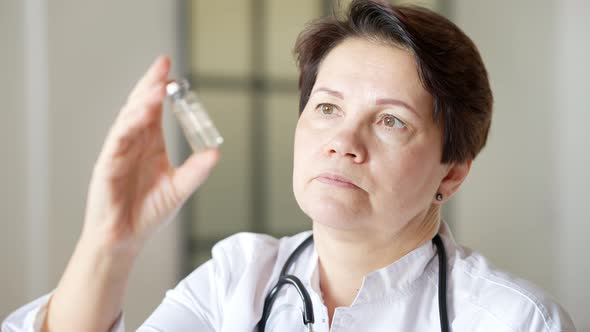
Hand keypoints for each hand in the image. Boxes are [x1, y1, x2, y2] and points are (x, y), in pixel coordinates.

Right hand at [81, 56, 219, 252]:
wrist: (126, 238)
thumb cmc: (147, 212)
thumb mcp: (179, 188)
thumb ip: (196, 169)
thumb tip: (216, 152)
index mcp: (149, 144)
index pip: (155, 110)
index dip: (164, 91)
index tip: (177, 74)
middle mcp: (133, 143)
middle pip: (141, 106)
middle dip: (151, 84)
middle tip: (164, 64)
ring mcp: (118, 152)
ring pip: (128, 118)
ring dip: (142, 101)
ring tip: (158, 86)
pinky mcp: (107, 165)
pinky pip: (117, 140)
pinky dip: (129, 125)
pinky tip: (142, 114)